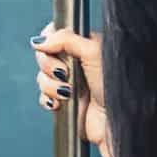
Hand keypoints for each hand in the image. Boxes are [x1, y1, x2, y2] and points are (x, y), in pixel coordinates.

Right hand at [30, 24, 109, 156]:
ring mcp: (69, 82)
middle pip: (44, 55)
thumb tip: (41, 40)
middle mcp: (76, 62)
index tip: (52, 49)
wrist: (115, 122)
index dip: (49, 41)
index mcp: (85, 45)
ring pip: (42, 77)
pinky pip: (43, 96)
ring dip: (51, 86)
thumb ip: (66, 39)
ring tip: (69, 93)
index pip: (56, 34)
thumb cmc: (114, 87)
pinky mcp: (64, 101)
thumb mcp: (93, 53)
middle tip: (64, 73)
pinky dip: (49, 100)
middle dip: (50, 66)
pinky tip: (61, 103)